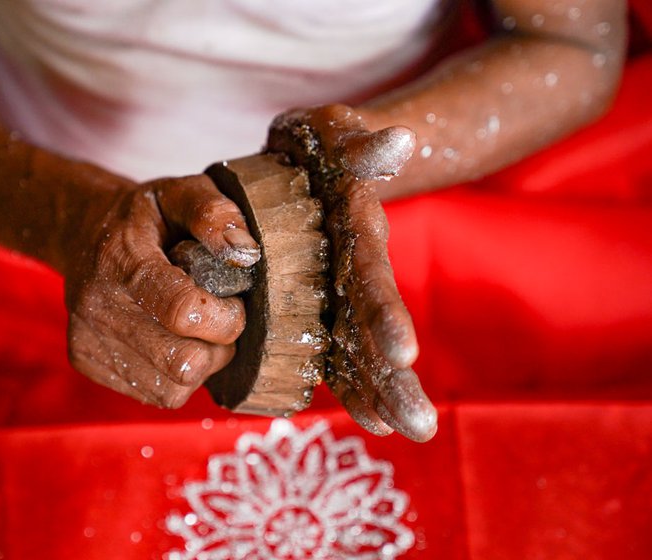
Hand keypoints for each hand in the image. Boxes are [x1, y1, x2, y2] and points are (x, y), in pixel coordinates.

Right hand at [65, 174, 260, 407]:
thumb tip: (245, 254)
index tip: (232, 300)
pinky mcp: (86, 362)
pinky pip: (154, 395)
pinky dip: (175, 376)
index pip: (184, 313)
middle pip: (183, 364)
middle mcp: (98, 306)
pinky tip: (169, 341)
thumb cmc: (145, 217)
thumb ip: (215, 213)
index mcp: (123, 260)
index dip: (226, 317)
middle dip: (218, 347)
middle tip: (217, 318)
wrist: (83, 232)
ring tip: (192, 330)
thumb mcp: (180, 193)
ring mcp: (88, 339)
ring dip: (199, 365)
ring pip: (173, 389)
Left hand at [269, 104, 437, 441]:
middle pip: (375, 326)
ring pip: (361, 346)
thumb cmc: (323, 142)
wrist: (313, 158)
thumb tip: (400, 141)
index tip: (403, 355)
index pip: (372, 276)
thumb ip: (363, 143)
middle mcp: (355, 267)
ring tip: (399, 432)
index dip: (386, 315)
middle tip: (418, 426)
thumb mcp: (336, 132)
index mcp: (355, 231)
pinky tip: (369, 419)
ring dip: (380, 389)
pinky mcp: (325, 301)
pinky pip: (335, 346)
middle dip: (394, 376)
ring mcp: (342, 288)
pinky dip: (350, 380)